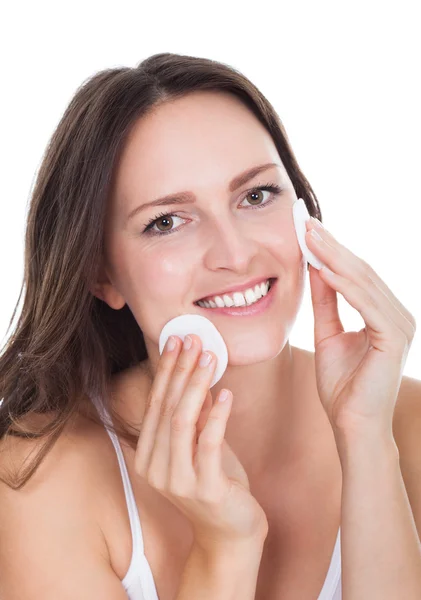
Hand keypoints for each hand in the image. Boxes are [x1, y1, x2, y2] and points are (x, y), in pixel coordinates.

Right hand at [134, 334, 268, 547]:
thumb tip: (197, 375)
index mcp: (148, 456)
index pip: (155, 404)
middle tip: (193, 339)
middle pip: (166, 407)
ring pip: (182, 421)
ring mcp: (177, 481)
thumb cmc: (217, 486)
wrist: (231, 535)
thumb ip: (194, 417)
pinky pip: (209, 443)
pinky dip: (217, 415)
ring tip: (209, 357)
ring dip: (196, 385)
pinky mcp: (205, 489)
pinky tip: (226, 393)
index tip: (176, 341)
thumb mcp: (200, 446)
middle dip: (180, 369)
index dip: (166, 370)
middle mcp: (155, 468)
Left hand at [304, 217, 416, 436]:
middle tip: (306, 222)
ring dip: (334, 257)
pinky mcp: (394, 337)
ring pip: (363, 281)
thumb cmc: (342, 386)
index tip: (307, 230)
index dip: (331, 251)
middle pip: (360, 271)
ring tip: (310, 237)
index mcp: (384, 314)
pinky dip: (344, 285)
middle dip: (331, 246)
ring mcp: (400, 324)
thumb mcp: (327, 334)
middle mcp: (397, 315)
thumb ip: (326, 302)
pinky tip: (324, 269)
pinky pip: (366, 303)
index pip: (356, 274)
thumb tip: (315, 269)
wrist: (352, 425)